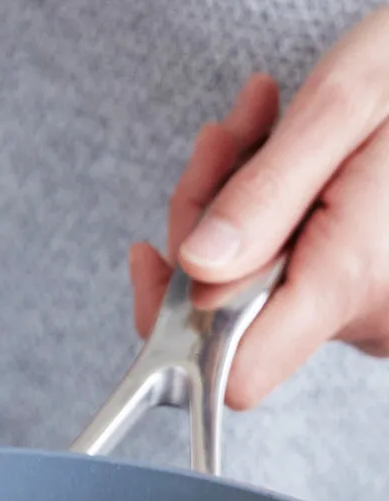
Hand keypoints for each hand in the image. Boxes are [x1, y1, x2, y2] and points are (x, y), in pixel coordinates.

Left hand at [130, 6, 388, 409]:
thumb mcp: (346, 103)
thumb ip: (266, 194)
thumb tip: (196, 268)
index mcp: (351, 279)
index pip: (235, 372)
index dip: (179, 324)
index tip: (158, 257)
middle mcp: (367, 314)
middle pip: (231, 311)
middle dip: (207, 223)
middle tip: (222, 138)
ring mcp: (374, 309)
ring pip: (258, 283)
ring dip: (237, 204)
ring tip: (258, 121)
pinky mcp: (373, 291)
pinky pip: (295, 271)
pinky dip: (274, 214)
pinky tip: (286, 154)